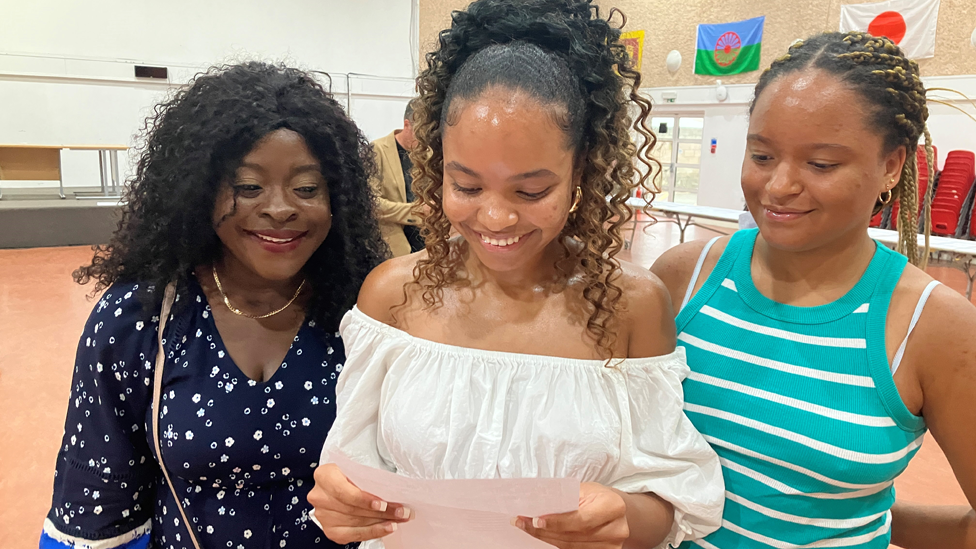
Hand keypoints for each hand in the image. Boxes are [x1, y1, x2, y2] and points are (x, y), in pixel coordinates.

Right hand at [308, 463, 411, 543]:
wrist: (339, 482)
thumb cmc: (350, 473)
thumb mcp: (357, 467)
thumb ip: (368, 476)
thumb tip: (393, 488)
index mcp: (324, 476)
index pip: (343, 492)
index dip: (364, 500)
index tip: (382, 504)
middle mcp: (320, 496)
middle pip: (353, 509)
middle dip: (381, 512)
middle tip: (401, 511)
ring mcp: (323, 515)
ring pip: (356, 523)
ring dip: (381, 522)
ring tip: (398, 519)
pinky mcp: (331, 530)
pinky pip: (354, 535)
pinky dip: (373, 532)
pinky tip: (386, 528)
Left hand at [515, 482, 629, 548]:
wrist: (615, 510)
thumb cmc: (597, 496)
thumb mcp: (584, 489)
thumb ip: (565, 496)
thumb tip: (535, 501)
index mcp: (613, 506)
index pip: (581, 520)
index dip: (557, 522)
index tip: (535, 520)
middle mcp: (616, 529)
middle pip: (573, 536)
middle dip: (544, 530)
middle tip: (522, 522)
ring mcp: (611, 545)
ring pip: (570, 546)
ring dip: (545, 538)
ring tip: (527, 527)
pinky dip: (555, 543)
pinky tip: (542, 535)